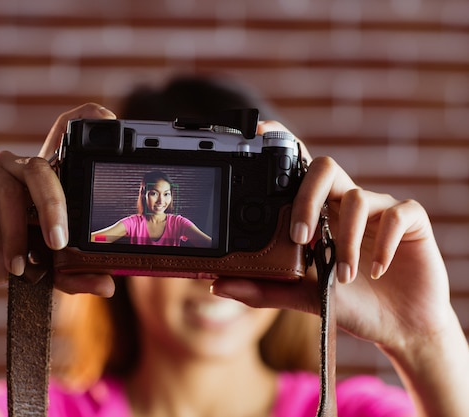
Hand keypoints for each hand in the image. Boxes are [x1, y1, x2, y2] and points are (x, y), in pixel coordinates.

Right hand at [0, 103, 116, 295]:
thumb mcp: (34, 271)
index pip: (62, 142)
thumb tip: (108, 286)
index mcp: (36, 184)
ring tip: (14, 266)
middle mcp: (11, 169)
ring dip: (14, 232)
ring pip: (8, 188)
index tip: (108, 118)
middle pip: (40, 170)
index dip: (83, 120)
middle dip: (53, 207)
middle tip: (57, 244)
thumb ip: (68, 275)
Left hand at [211, 121, 452, 351]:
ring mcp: (380, 209)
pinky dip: (384, 245)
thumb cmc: (349, 304)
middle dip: (308, 199)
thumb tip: (217, 284)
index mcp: (319, 213)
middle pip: (324, 167)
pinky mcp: (412, 221)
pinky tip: (375, 271)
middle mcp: (346, 203)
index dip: (282, 144)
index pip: (298, 169)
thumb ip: (264, 288)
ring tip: (342, 277)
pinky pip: (399, 213)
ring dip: (346, 241)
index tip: (258, 132)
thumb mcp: (301, 295)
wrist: (397, 328)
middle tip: (300, 238)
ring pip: (359, 197)